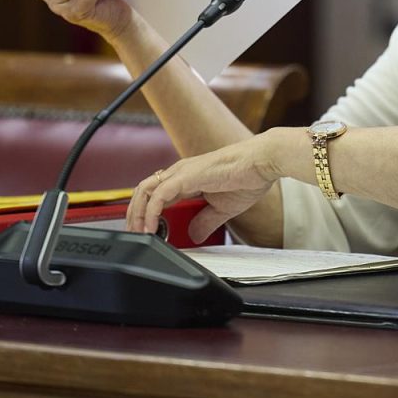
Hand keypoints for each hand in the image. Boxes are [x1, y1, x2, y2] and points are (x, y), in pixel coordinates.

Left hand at [128, 134, 282, 242]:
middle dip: (134, 215)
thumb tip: (194, 235)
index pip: (155, 195)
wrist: (263, 162)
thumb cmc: (248, 178)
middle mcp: (179, 173)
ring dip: (138, 214)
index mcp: (186, 178)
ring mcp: (181, 172)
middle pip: (143, 192)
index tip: (146, 233)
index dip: (145, 214)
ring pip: (145, 191)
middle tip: (135, 235)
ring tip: (139, 233)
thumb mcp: (223, 209)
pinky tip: (152, 227)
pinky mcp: (187, 176)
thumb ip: (205, 221)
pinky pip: (159, 195)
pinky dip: (151, 212)